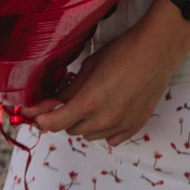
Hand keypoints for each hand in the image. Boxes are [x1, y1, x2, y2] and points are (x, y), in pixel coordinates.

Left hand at [19, 0, 189, 142]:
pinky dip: (104, 130)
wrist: (157, 51)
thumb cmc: (122, 51)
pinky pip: (110, 139)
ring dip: (83, 123)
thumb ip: (71, 89)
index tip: (32, 112)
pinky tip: (107, 113)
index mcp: (88, 102)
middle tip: (64, 101)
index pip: (53, 122)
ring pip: (89, 135)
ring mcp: (120, 126)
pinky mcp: (134, 127)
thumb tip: (55, 101)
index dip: (39, 117)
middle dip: (63, 117)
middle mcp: (103, 120)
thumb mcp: (89, 66)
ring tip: (90, 104)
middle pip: (70, 129)